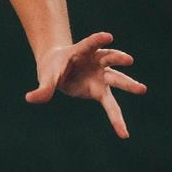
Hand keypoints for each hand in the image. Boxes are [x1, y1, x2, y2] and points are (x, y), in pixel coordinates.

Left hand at [25, 31, 146, 138]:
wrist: (58, 69)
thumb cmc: (53, 68)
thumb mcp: (46, 76)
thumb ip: (43, 88)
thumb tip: (30, 98)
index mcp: (81, 51)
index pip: (90, 44)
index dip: (98, 40)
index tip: (108, 37)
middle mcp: (96, 61)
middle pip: (109, 58)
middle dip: (119, 58)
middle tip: (129, 59)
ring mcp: (102, 75)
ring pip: (117, 78)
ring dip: (129, 83)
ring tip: (142, 89)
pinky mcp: (101, 90)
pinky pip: (111, 105)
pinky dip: (116, 119)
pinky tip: (123, 133)